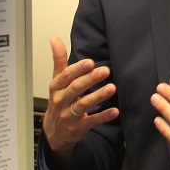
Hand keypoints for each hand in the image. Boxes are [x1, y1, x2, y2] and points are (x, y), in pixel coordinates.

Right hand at [43, 36, 118, 169]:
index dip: (78, 69)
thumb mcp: (57, 81)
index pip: (66, 76)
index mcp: (56, 87)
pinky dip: (103, 116)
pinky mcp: (78, 128)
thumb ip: (59, 60)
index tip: (90, 62)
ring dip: (98, 96)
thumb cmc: (59, 100)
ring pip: (83, 105)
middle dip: (90, 80)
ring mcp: (68, 116)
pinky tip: (115, 111)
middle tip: (105, 71)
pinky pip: (92, 121)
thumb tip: (54, 38)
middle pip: (75, 89)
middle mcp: (60, 101)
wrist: (54, 132)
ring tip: (112, 88)